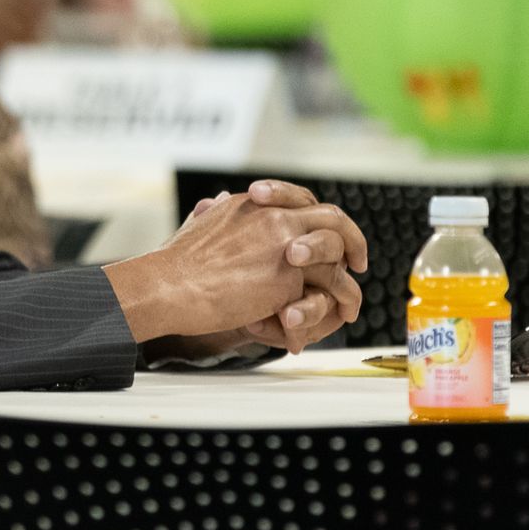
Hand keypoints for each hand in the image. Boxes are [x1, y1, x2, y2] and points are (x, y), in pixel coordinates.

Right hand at [107, 179, 368, 352]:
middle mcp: (277, 218)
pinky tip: (310, 329)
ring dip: (346, 286)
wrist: (170, 285)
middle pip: (335, 220)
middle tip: (358, 263)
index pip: (303, 200)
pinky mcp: (290, 279)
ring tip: (347, 306)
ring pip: (338, 260)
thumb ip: (214, 214)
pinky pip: (324, 293)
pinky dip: (324, 313)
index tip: (327, 233)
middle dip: (353, 242)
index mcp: (256, 205)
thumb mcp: (198, 226)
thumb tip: (214, 201)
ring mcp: (287, 246)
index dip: (320, 217)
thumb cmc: (175, 263)